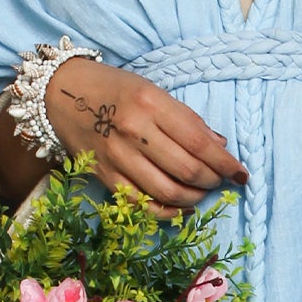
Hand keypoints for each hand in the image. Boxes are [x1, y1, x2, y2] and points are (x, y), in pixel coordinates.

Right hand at [44, 59, 248, 217]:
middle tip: (220, 181)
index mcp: (151, 103)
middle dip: (212, 181)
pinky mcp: (104, 175)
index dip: (225, 163)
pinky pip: (141, 204)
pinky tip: (181, 207)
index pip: (199, 143)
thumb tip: (220, 146)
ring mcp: (116, 157)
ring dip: (193, 198)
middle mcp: (134, 131)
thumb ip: (186, 119)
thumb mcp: (153, 91)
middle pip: (187, 171)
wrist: (61, 92)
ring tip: (202, 192)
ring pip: (167, 192)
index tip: (240, 173)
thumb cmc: (114, 88)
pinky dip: (166, 212)